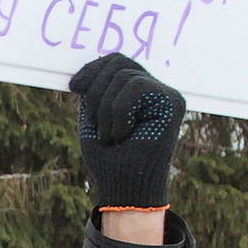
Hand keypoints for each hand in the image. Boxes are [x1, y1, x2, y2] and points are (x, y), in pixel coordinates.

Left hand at [69, 52, 183, 214]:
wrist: (123, 186)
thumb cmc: (108, 157)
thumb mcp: (93, 117)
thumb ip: (95, 90)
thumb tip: (88, 68)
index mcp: (135, 92)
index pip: (116, 61)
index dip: (93, 69)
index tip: (73, 87)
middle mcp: (154, 89)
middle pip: (119, 63)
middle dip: (96, 91)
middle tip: (93, 123)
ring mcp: (166, 94)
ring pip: (124, 76)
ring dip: (106, 109)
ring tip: (111, 135)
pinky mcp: (174, 102)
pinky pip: (137, 87)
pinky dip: (120, 111)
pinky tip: (124, 133)